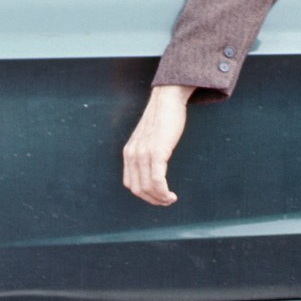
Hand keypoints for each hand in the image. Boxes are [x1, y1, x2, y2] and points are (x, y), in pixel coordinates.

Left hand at [122, 84, 194, 205]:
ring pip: (147, 188)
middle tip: (167, 201)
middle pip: (138, 189)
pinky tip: (172, 194)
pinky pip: (157, 181)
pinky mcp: (156, 152)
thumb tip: (153, 168)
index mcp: (129, 152)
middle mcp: (132, 154)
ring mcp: (143, 153)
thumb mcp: (148, 138)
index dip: (145, 195)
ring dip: (160, 199)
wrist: (167, 100)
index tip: (159, 196)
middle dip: (153, 200)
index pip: (130, 184)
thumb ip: (146, 152)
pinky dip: (164, 192)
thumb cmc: (162, 119)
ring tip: (171, 199)